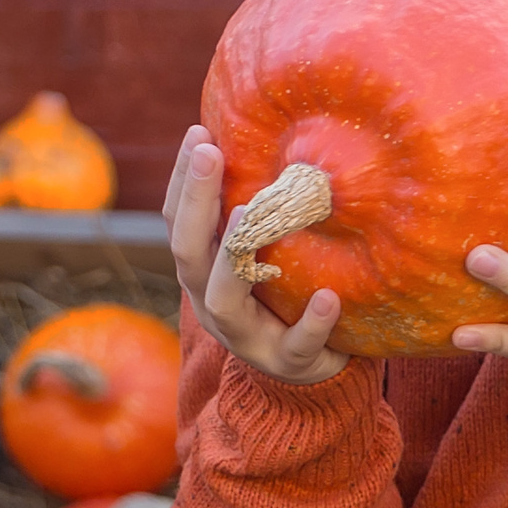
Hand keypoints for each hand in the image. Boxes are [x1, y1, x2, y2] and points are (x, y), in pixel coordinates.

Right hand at [163, 125, 346, 383]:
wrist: (302, 375)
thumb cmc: (280, 297)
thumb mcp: (259, 254)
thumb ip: (257, 209)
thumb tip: (274, 134)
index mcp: (203, 272)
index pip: (177, 221)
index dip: (181, 179)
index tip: (199, 132)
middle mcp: (213, 302)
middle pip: (189, 252)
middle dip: (195, 201)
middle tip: (208, 152)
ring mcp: (246, 336)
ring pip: (224, 300)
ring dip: (232, 256)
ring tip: (248, 214)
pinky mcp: (286, 362)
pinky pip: (295, 345)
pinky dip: (311, 322)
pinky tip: (330, 298)